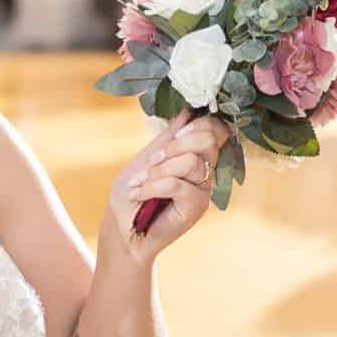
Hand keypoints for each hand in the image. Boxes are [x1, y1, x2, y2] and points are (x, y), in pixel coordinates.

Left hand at [108, 109, 232, 258]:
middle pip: (208, 140)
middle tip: (154, 161)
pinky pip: (177, 184)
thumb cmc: (131, 191)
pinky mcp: (197, 206)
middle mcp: (204, 170)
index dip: (198, 125)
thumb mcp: (146, 157)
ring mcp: (203, 188)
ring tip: (142, 183)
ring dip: (158, 170)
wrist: (122, 225)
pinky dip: (151, 187)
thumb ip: (168, 137)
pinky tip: (139, 194)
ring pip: (191, 161)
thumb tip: (189, 112)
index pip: (215, 129)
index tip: (174, 135)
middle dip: (175, 145)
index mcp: (194, 154)